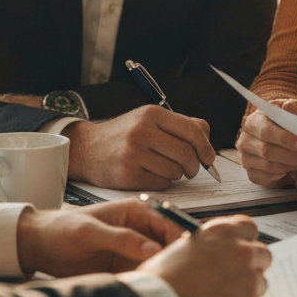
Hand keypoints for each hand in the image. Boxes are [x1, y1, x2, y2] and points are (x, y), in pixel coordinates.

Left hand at [16, 199, 184, 276]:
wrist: (40, 246)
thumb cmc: (61, 229)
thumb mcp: (91, 233)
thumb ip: (122, 239)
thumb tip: (151, 248)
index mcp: (136, 211)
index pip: (168, 224)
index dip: (180, 239)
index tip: (185, 257)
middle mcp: (139, 230)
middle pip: (169, 244)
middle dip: (176, 259)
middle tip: (179, 277)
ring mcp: (134, 250)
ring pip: (160, 262)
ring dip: (164, 273)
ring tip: (167, 287)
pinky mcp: (126, 267)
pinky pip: (146, 275)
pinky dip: (150, 282)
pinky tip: (151, 291)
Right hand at [64, 107, 214, 188]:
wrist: (87, 149)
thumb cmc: (125, 136)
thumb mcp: (149, 120)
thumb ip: (179, 126)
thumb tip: (207, 142)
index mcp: (152, 114)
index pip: (192, 130)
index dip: (206, 147)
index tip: (209, 158)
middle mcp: (142, 131)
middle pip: (187, 153)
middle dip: (194, 165)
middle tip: (190, 169)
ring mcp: (133, 153)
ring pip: (176, 171)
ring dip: (176, 174)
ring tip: (164, 168)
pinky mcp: (127, 174)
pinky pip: (162, 183)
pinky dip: (162, 182)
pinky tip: (151, 175)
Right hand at [139, 216, 271, 296]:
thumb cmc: (163, 277)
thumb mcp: (183, 247)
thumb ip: (208, 245)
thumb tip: (215, 251)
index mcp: (223, 231)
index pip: (249, 227)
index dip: (243, 239)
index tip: (238, 247)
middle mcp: (241, 251)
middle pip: (262, 253)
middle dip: (252, 263)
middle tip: (235, 273)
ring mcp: (248, 278)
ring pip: (260, 281)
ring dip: (247, 286)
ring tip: (223, 295)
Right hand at [236, 99, 296, 185]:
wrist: (289, 139)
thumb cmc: (291, 124)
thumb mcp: (295, 112)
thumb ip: (294, 108)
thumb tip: (288, 106)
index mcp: (253, 121)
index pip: (266, 131)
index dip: (285, 139)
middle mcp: (245, 139)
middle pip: (266, 151)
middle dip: (290, 156)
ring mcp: (245, 158)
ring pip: (268, 166)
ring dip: (289, 166)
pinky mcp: (251, 173)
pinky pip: (265, 178)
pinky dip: (281, 176)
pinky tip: (291, 170)